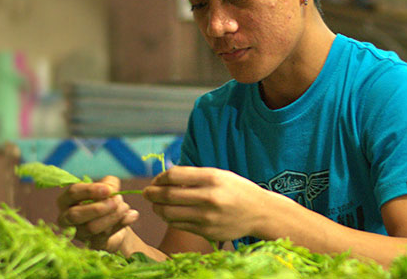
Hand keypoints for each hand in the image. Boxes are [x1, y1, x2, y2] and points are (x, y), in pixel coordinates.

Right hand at [56, 176, 139, 251]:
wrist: (114, 222)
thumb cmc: (105, 200)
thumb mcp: (106, 187)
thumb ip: (109, 184)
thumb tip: (111, 191)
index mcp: (66, 200)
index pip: (73, 193)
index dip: (90, 190)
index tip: (108, 190)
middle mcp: (67, 219)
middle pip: (76, 215)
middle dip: (98, 208)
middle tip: (115, 202)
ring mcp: (79, 233)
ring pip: (92, 227)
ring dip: (112, 216)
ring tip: (125, 207)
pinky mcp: (93, 244)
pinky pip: (106, 235)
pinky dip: (122, 223)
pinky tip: (132, 215)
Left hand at [143, 166, 274, 241]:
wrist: (260, 212)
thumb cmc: (236, 190)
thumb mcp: (219, 175)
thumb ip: (194, 176)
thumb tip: (165, 178)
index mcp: (212, 177)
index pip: (174, 175)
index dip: (159, 178)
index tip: (156, 180)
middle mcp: (209, 197)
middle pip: (167, 195)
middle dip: (151, 193)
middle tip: (146, 192)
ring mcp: (207, 217)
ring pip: (169, 213)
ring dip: (157, 208)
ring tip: (156, 204)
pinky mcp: (206, 232)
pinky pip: (179, 225)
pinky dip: (169, 219)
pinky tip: (169, 214)